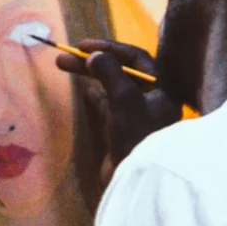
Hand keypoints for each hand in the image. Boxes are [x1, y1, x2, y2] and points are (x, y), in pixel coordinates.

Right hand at [57, 39, 182, 168]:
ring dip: (92, 76)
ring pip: (113, 87)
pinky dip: (97, 97)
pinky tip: (85, 92)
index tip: (83, 46)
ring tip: (67, 67)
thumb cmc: (136, 135)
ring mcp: (138, 115)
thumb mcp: (124, 99)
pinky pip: (110, 106)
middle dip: (93, 62)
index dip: (109, 48)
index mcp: (161, 87)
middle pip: (121, 71)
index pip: (136, 57)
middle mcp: (153, 98)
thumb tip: (95, 55)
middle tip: (65, 56)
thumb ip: (110, 73)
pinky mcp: (125, 131)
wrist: (138, 180)